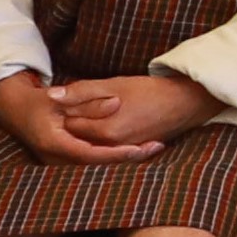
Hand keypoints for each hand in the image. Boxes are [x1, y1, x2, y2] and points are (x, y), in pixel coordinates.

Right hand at [0, 69, 159, 165]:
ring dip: (124, 158)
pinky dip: (112, 156)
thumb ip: (88, 102)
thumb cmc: (37, 101)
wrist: (15, 111)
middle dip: (127, 157)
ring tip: (153, 147)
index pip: (91, 154)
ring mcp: (59, 162)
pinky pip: (92, 161)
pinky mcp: (64, 161)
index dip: (116, 153)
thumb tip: (115, 104)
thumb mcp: (60, 97)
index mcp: (54, 143)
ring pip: (96, 165)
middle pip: (98, 164)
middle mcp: (56, 159)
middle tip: (156, 146)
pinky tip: (135, 150)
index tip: (140, 149)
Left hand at [53, 72, 223, 151]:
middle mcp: (112, 147)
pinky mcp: (132, 151)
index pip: (70, 125)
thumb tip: (51, 95)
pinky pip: (108, 148)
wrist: (184, 103)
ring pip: (93, 144)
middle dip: (75, 122)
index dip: (66, 111)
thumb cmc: (149, 90)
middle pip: (79, 137)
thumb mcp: (113, 85)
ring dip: (88, 131)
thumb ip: (81, 91)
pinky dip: (102, 139)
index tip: (69, 99)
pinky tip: (105, 126)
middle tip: (76, 106)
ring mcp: (123, 151)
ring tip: (92, 114)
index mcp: (105, 131)